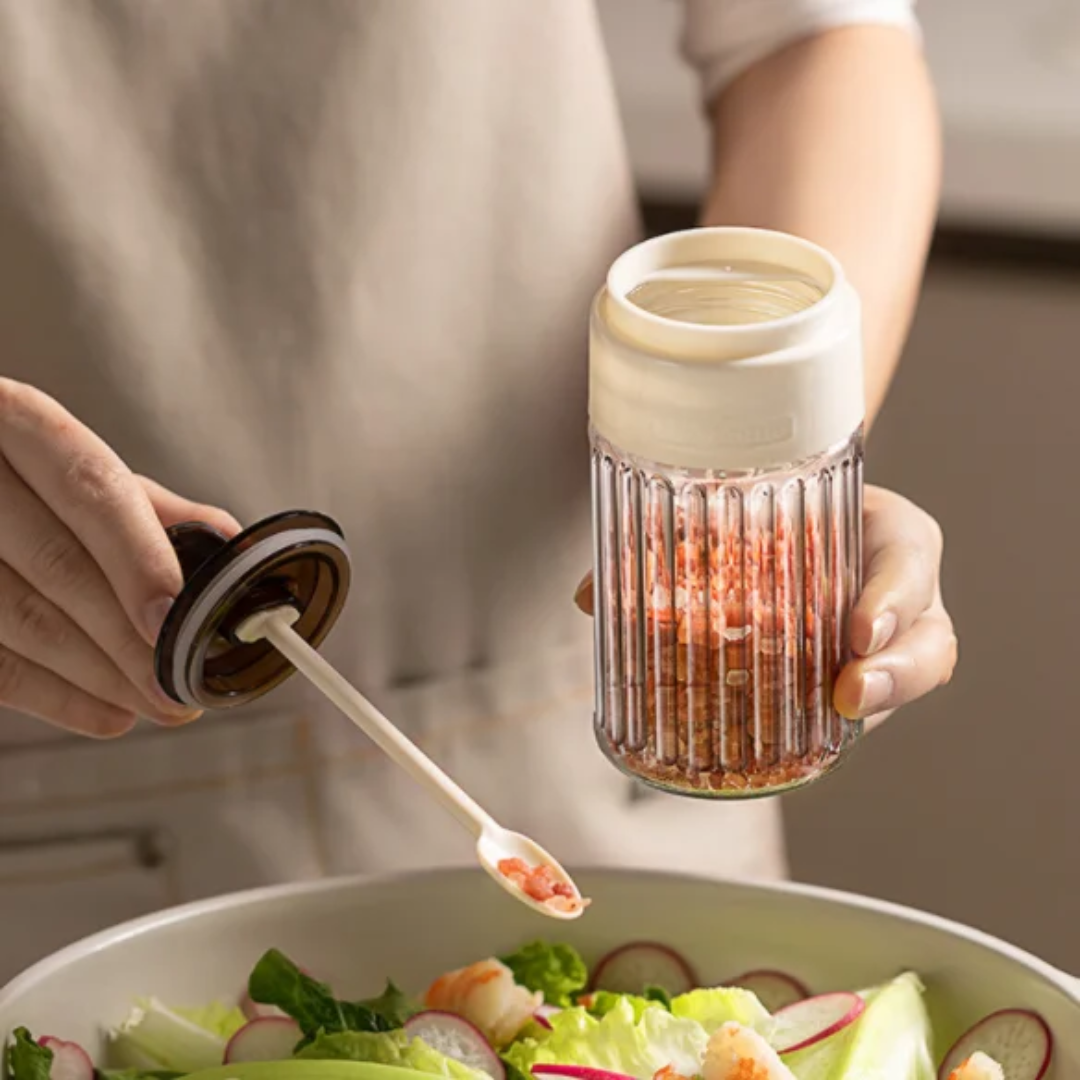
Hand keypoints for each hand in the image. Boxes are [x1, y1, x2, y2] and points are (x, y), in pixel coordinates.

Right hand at [0, 379, 239, 737]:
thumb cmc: (15, 473)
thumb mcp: (76, 470)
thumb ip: (149, 508)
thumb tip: (229, 547)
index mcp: (17, 420)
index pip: (90, 489)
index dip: (136, 558)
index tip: (172, 618)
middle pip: (56, 564)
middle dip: (127, 639)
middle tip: (179, 686)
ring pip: (15, 619)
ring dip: (96, 676)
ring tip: (154, 704)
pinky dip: (49, 695)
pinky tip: (105, 713)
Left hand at [572, 484, 955, 729]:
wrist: (794, 517)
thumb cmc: (772, 514)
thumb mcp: (741, 510)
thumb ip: (670, 545)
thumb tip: (588, 597)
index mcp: (879, 534)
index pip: (908, 557)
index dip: (894, 596)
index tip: (858, 630)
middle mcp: (894, 590)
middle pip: (927, 635)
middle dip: (897, 671)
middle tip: (849, 694)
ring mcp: (886, 638)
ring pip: (911, 675)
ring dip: (878, 702)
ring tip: (837, 718)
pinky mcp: (864, 671)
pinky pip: (869, 703)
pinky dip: (834, 724)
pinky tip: (792, 746)